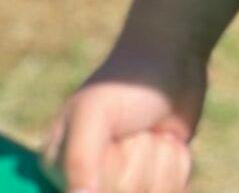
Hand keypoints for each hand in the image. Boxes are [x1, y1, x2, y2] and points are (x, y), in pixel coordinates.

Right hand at [41, 41, 208, 192]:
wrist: (173, 59)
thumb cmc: (126, 83)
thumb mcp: (93, 114)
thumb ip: (78, 160)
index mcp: (59, 167)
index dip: (113, 175)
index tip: (120, 142)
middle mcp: (89, 182)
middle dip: (141, 161)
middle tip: (137, 131)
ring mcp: (125, 182)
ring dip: (164, 161)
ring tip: (153, 132)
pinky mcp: (155, 181)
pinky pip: (173, 192)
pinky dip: (179, 165)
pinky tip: (169, 141)